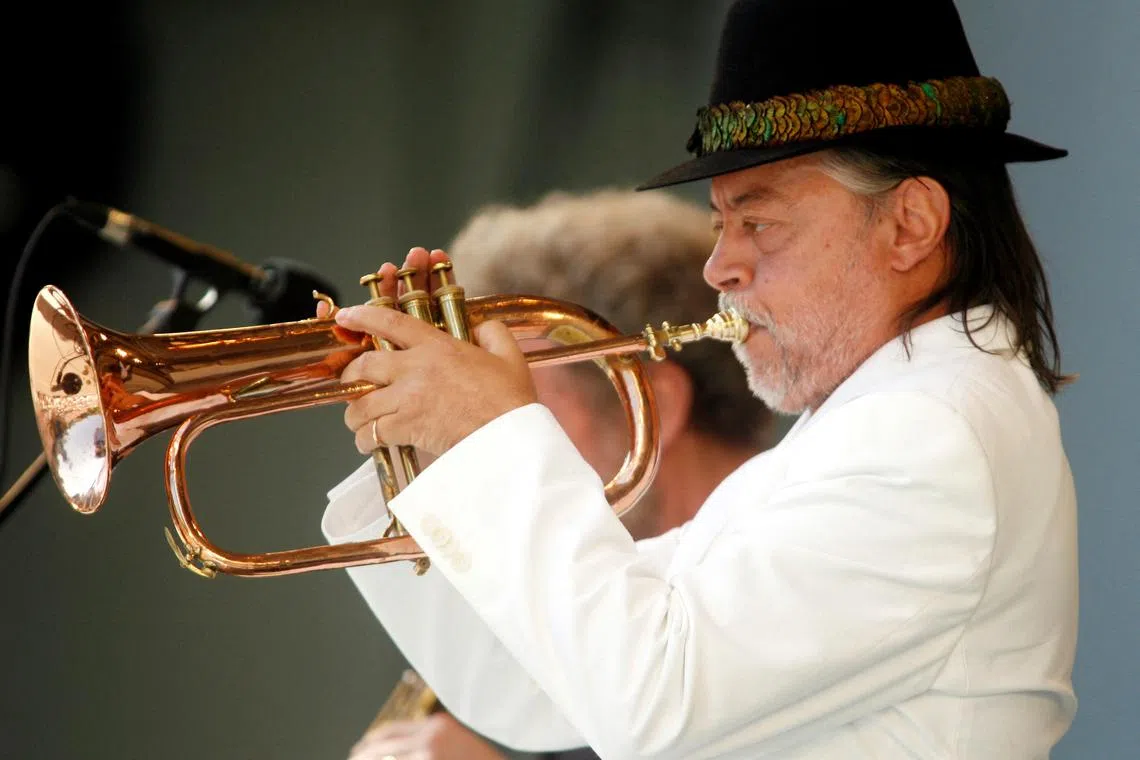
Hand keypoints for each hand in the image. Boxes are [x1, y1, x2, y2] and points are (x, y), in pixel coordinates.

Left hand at [336, 247, 537, 456]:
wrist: (508, 436)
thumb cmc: (510, 400)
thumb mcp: (508, 356)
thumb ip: (493, 333)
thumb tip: (482, 328)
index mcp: (438, 346)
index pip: (391, 323)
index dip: (363, 316)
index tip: (346, 317)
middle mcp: (416, 368)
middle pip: (364, 365)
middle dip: (351, 376)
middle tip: (352, 383)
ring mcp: (408, 398)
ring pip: (361, 403)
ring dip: (356, 414)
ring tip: (360, 421)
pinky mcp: (406, 426)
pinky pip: (371, 432)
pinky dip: (366, 439)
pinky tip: (370, 442)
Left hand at [348, 713, 506, 759]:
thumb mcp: (461, 748)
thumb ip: (435, 746)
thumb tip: (406, 753)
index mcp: (439, 726)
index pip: (390, 730)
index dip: (370, 744)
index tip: (358, 752)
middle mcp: (431, 736)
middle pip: (380, 745)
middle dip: (361, 756)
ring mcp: (427, 754)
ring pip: (384, 758)